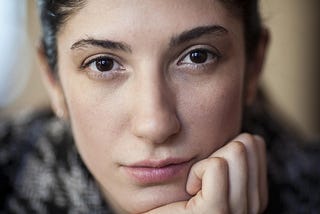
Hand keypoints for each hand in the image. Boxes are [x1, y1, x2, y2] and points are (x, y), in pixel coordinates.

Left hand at [144, 133, 267, 213]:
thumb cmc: (174, 197)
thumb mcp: (207, 175)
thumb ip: (228, 160)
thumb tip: (244, 135)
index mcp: (254, 194)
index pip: (255, 144)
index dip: (223, 148)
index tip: (207, 174)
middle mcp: (254, 204)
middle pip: (247, 143)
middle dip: (217, 153)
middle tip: (199, 180)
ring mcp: (239, 210)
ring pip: (236, 150)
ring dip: (205, 164)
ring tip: (193, 189)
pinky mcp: (217, 210)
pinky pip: (216, 165)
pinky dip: (196, 171)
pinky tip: (188, 190)